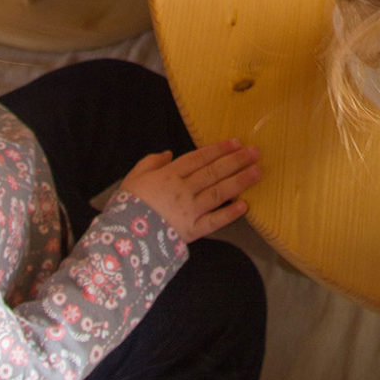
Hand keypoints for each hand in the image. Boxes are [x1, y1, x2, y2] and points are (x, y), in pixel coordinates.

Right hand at [119, 139, 260, 241]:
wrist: (122, 237)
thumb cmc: (126, 205)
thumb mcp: (134, 176)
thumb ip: (151, 162)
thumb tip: (169, 153)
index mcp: (169, 175)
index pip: (199, 158)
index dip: (219, 149)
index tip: (236, 142)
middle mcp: (183, 190)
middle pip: (214, 172)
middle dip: (236, 161)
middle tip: (255, 152)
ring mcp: (189, 210)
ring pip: (219, 192)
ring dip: (240, 181)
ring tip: (257, 172)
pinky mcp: (191, 231)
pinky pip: (214, 222)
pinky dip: (229, 214)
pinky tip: (244, 205)